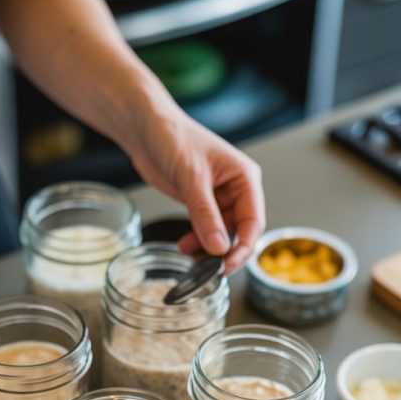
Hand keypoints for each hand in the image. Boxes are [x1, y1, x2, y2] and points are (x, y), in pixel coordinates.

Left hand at [130, 108, 264, 271]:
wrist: (147, 128)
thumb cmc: (174, 138)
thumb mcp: (191, 178)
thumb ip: (205, 215)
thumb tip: (219, 248)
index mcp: (245, 178)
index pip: (254, 221)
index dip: (243, 247)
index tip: (226, 265)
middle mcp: (236, 189)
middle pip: (240, 231)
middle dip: (224, 252)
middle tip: (207, 270)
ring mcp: (219, 198)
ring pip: (221, 234)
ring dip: (207, 249)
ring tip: (190, 259)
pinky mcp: (201, 203)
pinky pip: (205, 230)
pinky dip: (196, 242)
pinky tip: (184, 247)